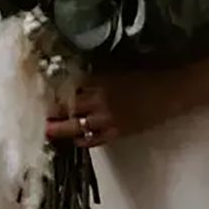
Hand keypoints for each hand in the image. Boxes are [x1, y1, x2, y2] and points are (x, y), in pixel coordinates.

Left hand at [45, 68, 184, 148]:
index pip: (71, 86)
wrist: (171, 91)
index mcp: (102, 79)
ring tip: (47, 130)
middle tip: (38, 114)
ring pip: (77, 126)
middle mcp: (100, 99)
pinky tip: (75, 139)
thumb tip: (80, 77)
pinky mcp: (117, 133)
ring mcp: (108, 119)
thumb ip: (100, 73)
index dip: (56, 90)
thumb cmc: (148, 73)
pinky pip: (94, 140)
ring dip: (61, 128)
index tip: (42, 91)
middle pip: (69, 107)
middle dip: (53, 111)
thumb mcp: (121, 68)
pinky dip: (82, 140)